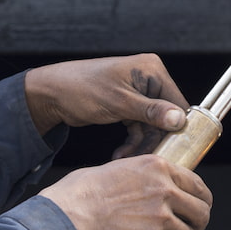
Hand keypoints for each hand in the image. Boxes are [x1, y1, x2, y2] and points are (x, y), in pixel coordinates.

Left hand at [25, 54, 190, 157]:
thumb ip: (152, 112)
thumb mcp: (119, 102)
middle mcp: (149, 79)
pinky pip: (139, 126)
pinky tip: (121, 153)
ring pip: (152, 125)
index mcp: (152, 70)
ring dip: (140, 143)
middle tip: (144, 159)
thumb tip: (179, 120)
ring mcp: (139, 93)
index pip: (176, 101)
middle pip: (165, 116)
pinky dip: (132, 140)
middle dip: (153, 139)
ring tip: (124, 158)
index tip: (174, 149)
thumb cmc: (82, 90)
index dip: (177, 126)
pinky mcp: (129, 105)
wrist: (50, 94)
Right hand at [38, 154, 212, 229]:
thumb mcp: (124, 167)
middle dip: (198, 224)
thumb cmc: (85, 190)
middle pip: (202, 212)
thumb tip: (160, 187)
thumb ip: (149, 177)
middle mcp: (166, 190)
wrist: (70, 213)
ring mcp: (161, 217)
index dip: (203, 201)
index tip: (198, 209)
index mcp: (160, 168)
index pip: (199, 186)